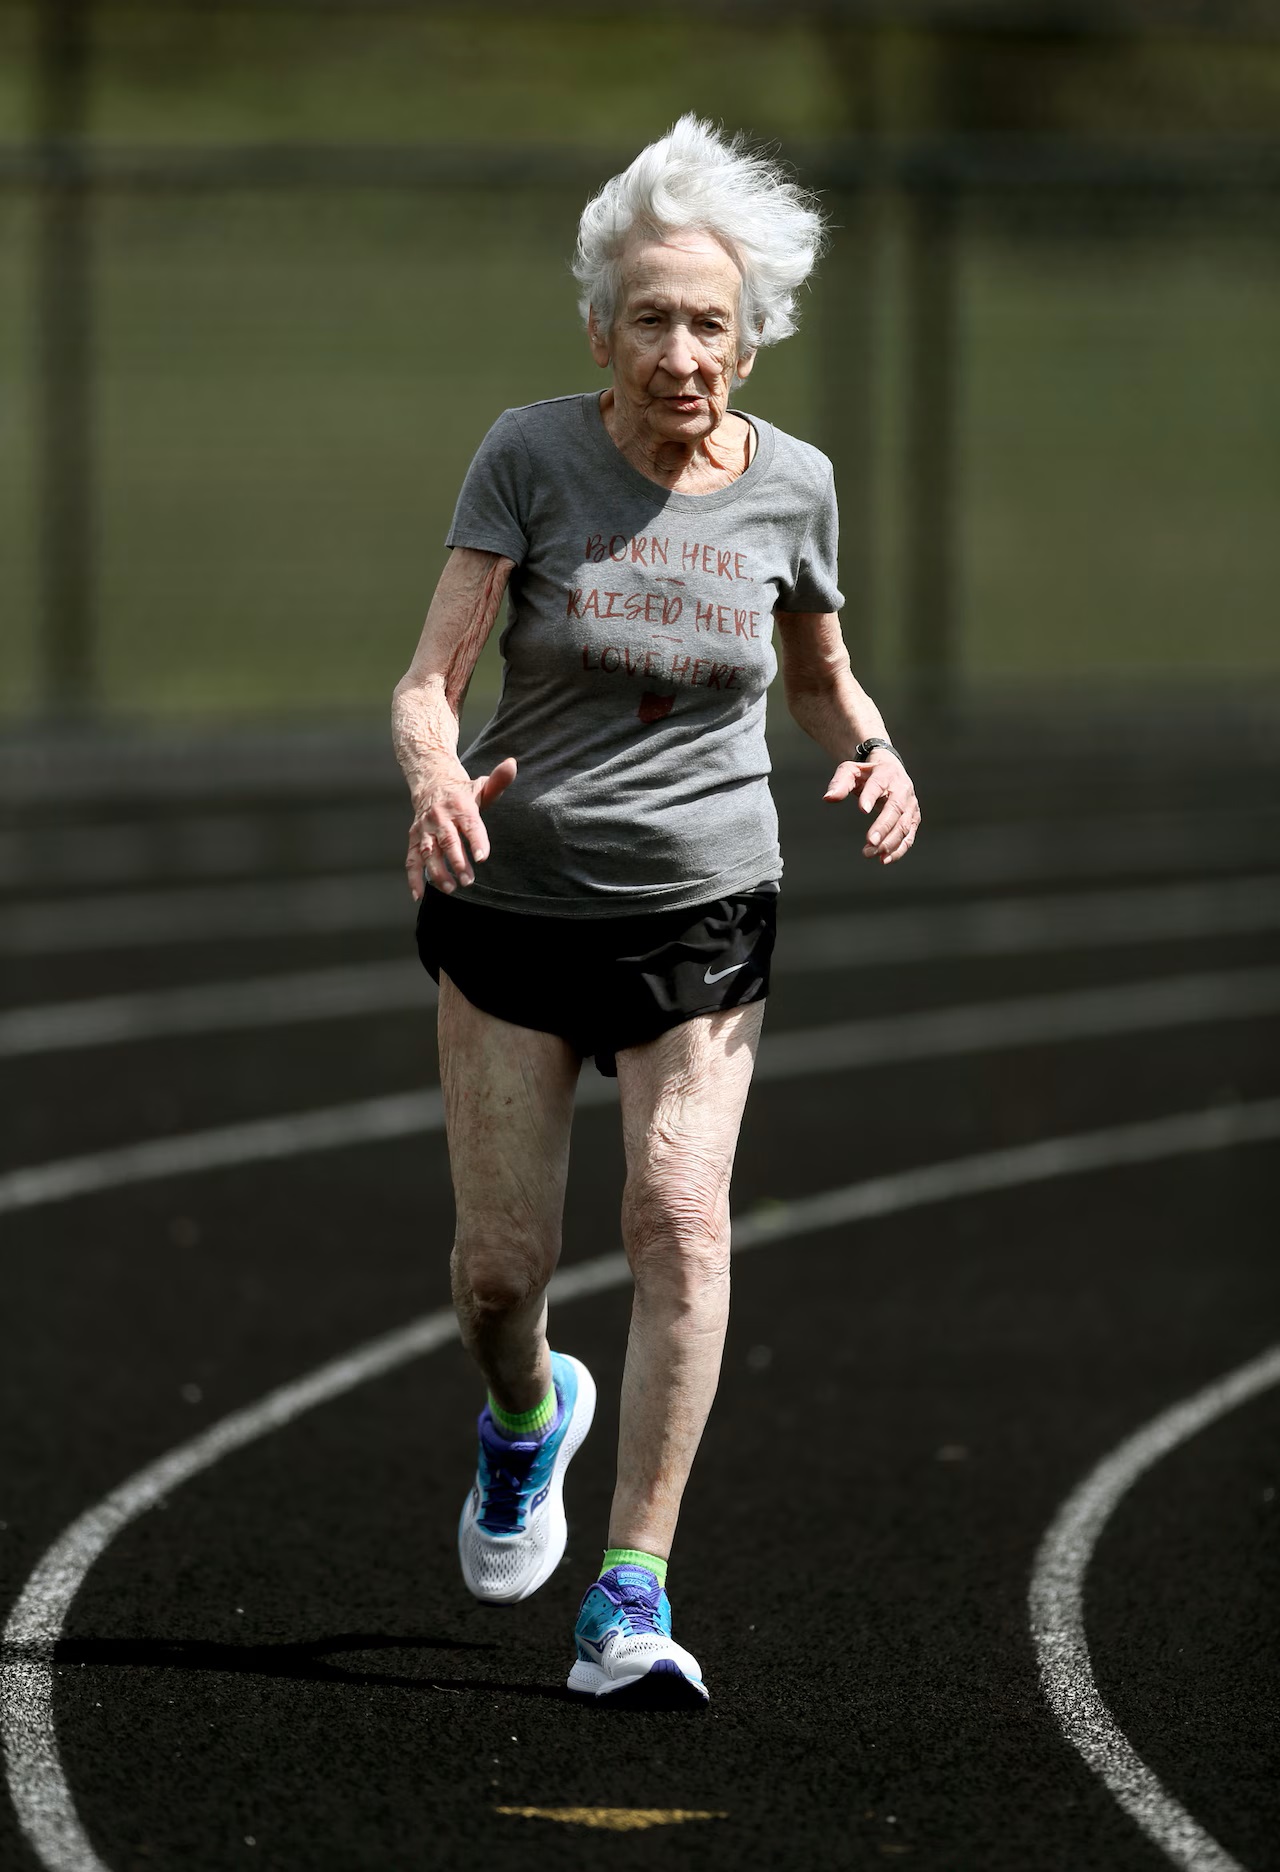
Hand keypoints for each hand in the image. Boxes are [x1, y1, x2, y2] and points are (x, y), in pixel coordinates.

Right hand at [406, 756, 516, 899]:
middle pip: (448, 841)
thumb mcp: (481, 786)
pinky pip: (411, 860)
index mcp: (460, 805)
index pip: (470, 824)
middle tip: (468, 881)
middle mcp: (440, 817)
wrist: (431, 783)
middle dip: (457, 862)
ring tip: (450, 888)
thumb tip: (512, 764)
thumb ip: (498, 781)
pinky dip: (413, 878)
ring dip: (437, 872)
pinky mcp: (414, 839)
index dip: (476, 840)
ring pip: (428, 852)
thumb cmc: (463, 792)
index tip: (482, 857)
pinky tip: (418, 895)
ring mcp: (425, 829)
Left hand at [823, 753, 920, 864]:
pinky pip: (909, 836)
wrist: (891, 770)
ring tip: (870, 853)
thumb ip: (840, 783)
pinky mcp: (913, 818)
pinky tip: (884, 860)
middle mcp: (902, 789)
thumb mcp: (851, 771)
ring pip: (904, 825)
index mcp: (886, 773)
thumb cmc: (866, 773)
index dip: (871, 796)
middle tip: (870, 842)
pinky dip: (898, 850)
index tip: (862, 810)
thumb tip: (828, 798)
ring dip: (889, 841)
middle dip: (884, 826)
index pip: (878, 784)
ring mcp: (910, 805)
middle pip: (895, 808)